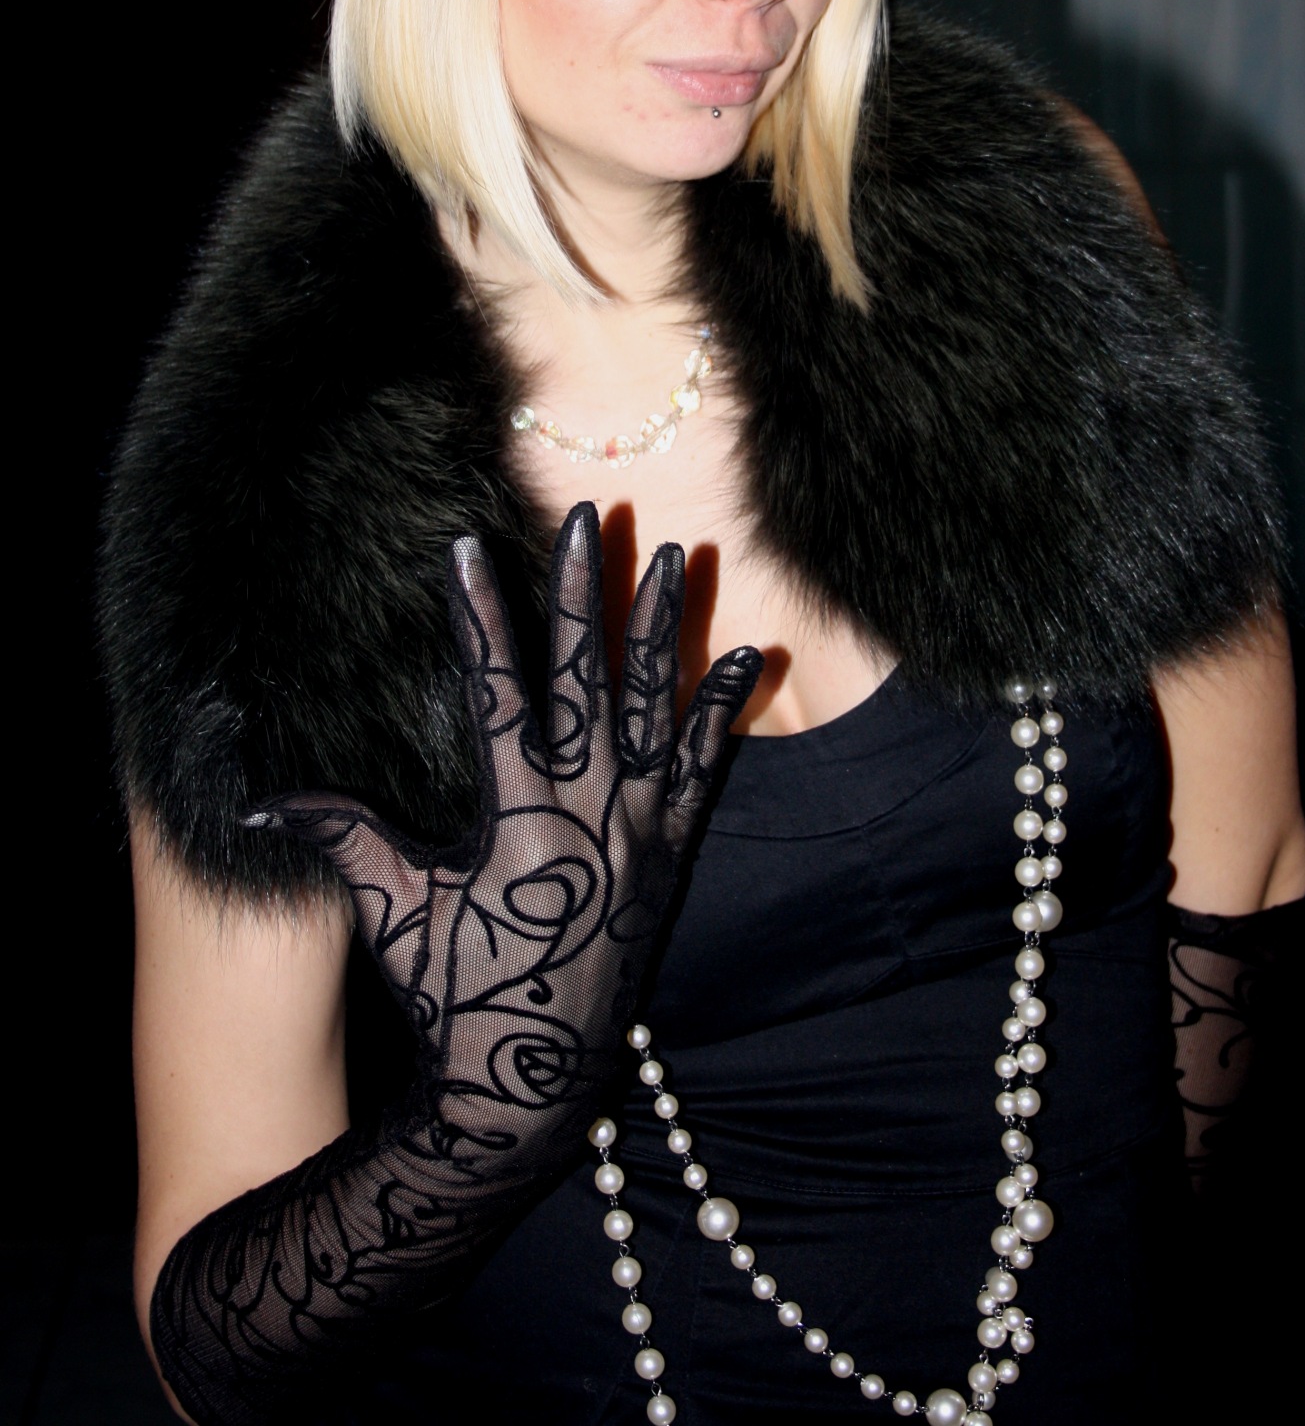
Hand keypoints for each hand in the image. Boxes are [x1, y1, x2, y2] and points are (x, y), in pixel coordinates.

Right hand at [247, 502, 761, 1186]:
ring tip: (674, 558)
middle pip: (588, 681)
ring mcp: (641, 835)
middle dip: (584, 594)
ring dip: (661, 633)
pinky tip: (742, 657)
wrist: (530, 1087)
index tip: (467, 550)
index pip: (497, 693)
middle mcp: (590, 815)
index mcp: (518, 818)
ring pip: (656, 712)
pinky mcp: (673, 858)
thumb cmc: (452, 997)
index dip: (480, 618)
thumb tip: (262, 795)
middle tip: (589, 519)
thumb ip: (342, 840)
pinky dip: (722, 714)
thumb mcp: (393, 913)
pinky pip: (707, 772)